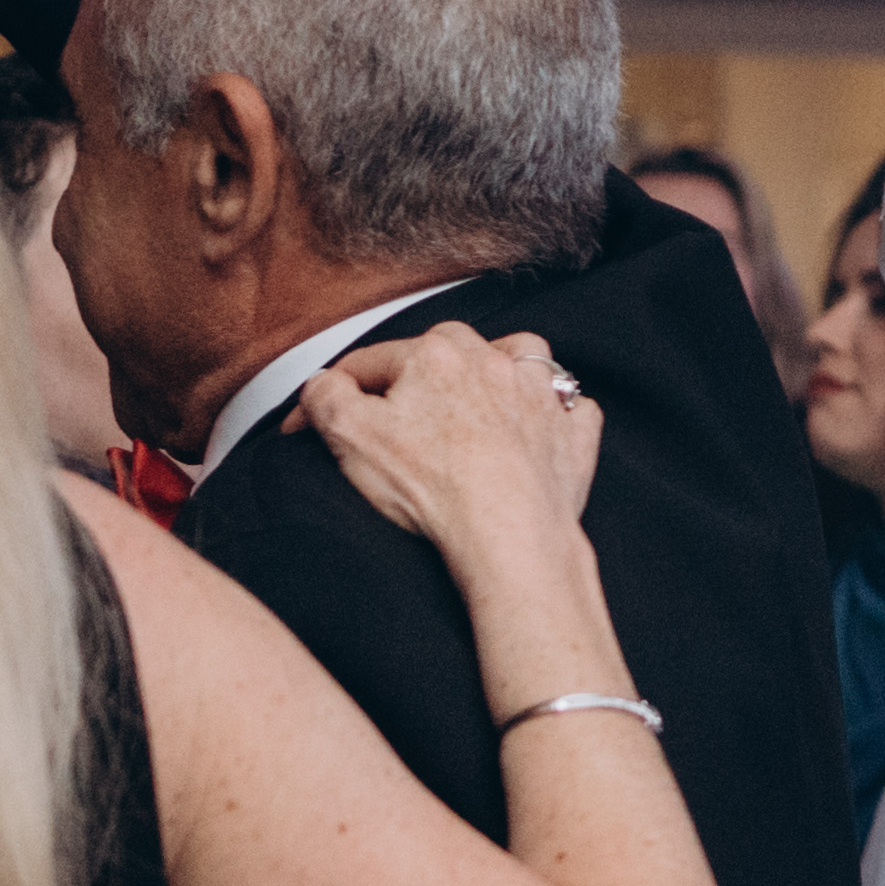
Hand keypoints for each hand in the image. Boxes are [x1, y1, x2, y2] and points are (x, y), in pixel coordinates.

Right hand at [289, 328, 601, 565]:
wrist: (507, 532)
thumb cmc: (435, 486)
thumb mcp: (349, 434)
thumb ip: (326, 396)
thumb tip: (323, 385)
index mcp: (437, 353)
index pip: (371, 362)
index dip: (334, 392)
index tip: (312, 422)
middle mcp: (495, 361)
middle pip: (444, 353)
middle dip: (416, 375)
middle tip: (395, 414)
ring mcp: (542, 395)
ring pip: (517, 363)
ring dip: (496, 375)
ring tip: (475, 403)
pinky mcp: (572, 434)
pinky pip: (567, 410)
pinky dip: (554, 416)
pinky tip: (536, 431)